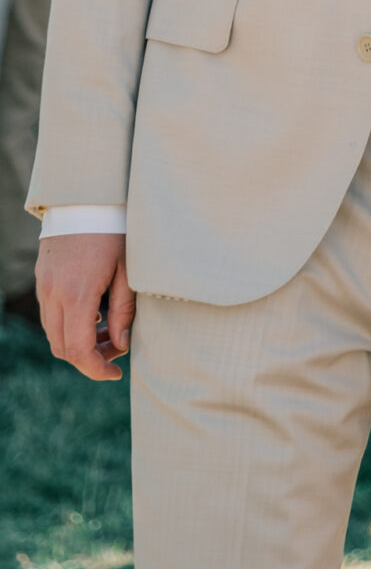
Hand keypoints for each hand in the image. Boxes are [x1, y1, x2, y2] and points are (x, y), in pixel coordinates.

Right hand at [36, 233, 134, 380]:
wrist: (86, 196)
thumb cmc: (115, 229)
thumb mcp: (129, 269)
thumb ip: (124, 310)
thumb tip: (121, 345)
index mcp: (78, 294)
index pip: (78, 351)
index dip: (96, 369)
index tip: (116, 373)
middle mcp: (54, 294)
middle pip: (62, 348)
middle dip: (89, 358)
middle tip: (117, 349)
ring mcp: (44, 286)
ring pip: (53, 333)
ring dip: (78, 341)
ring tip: (108, 330)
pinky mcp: (43, 278)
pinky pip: (51, 314)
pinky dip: (69, 324)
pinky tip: (94, 312)